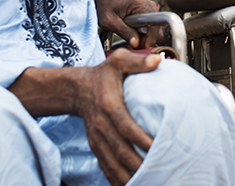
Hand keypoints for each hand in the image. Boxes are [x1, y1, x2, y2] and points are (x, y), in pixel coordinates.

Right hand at [76, 50, 161, 184]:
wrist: (76, 89)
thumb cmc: (102, 75)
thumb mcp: (118, 61)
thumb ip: (138, 62)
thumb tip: (158, 60)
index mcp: (109, 105)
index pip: (126, 126)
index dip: (140, 139)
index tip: (156, 148)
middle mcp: (102, 125)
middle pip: (120, 150)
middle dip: (137, 164)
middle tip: (155, 171)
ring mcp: (97, 138)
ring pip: (111, 162)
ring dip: (126, 175)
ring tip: (145, 182)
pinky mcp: (96, 146)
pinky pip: (105, 165)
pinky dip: (115, 178)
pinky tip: (127, 185)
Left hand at [92, 0, 160, 47]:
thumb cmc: (107, 5)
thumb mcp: (109, 20)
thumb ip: (124, 31)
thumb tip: (136, 44)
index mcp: (140, 5)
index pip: (154, 25)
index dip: (150, 39)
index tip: (142, 47)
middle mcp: (150, 6)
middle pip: (157, 30)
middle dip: (146, 40)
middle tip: (132, 44)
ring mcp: (151, 10)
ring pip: (155, 31)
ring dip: (144, 38)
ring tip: (130, 39)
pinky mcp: (150, 14)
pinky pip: (152, 29)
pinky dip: (144, 35)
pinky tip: (133, 34)